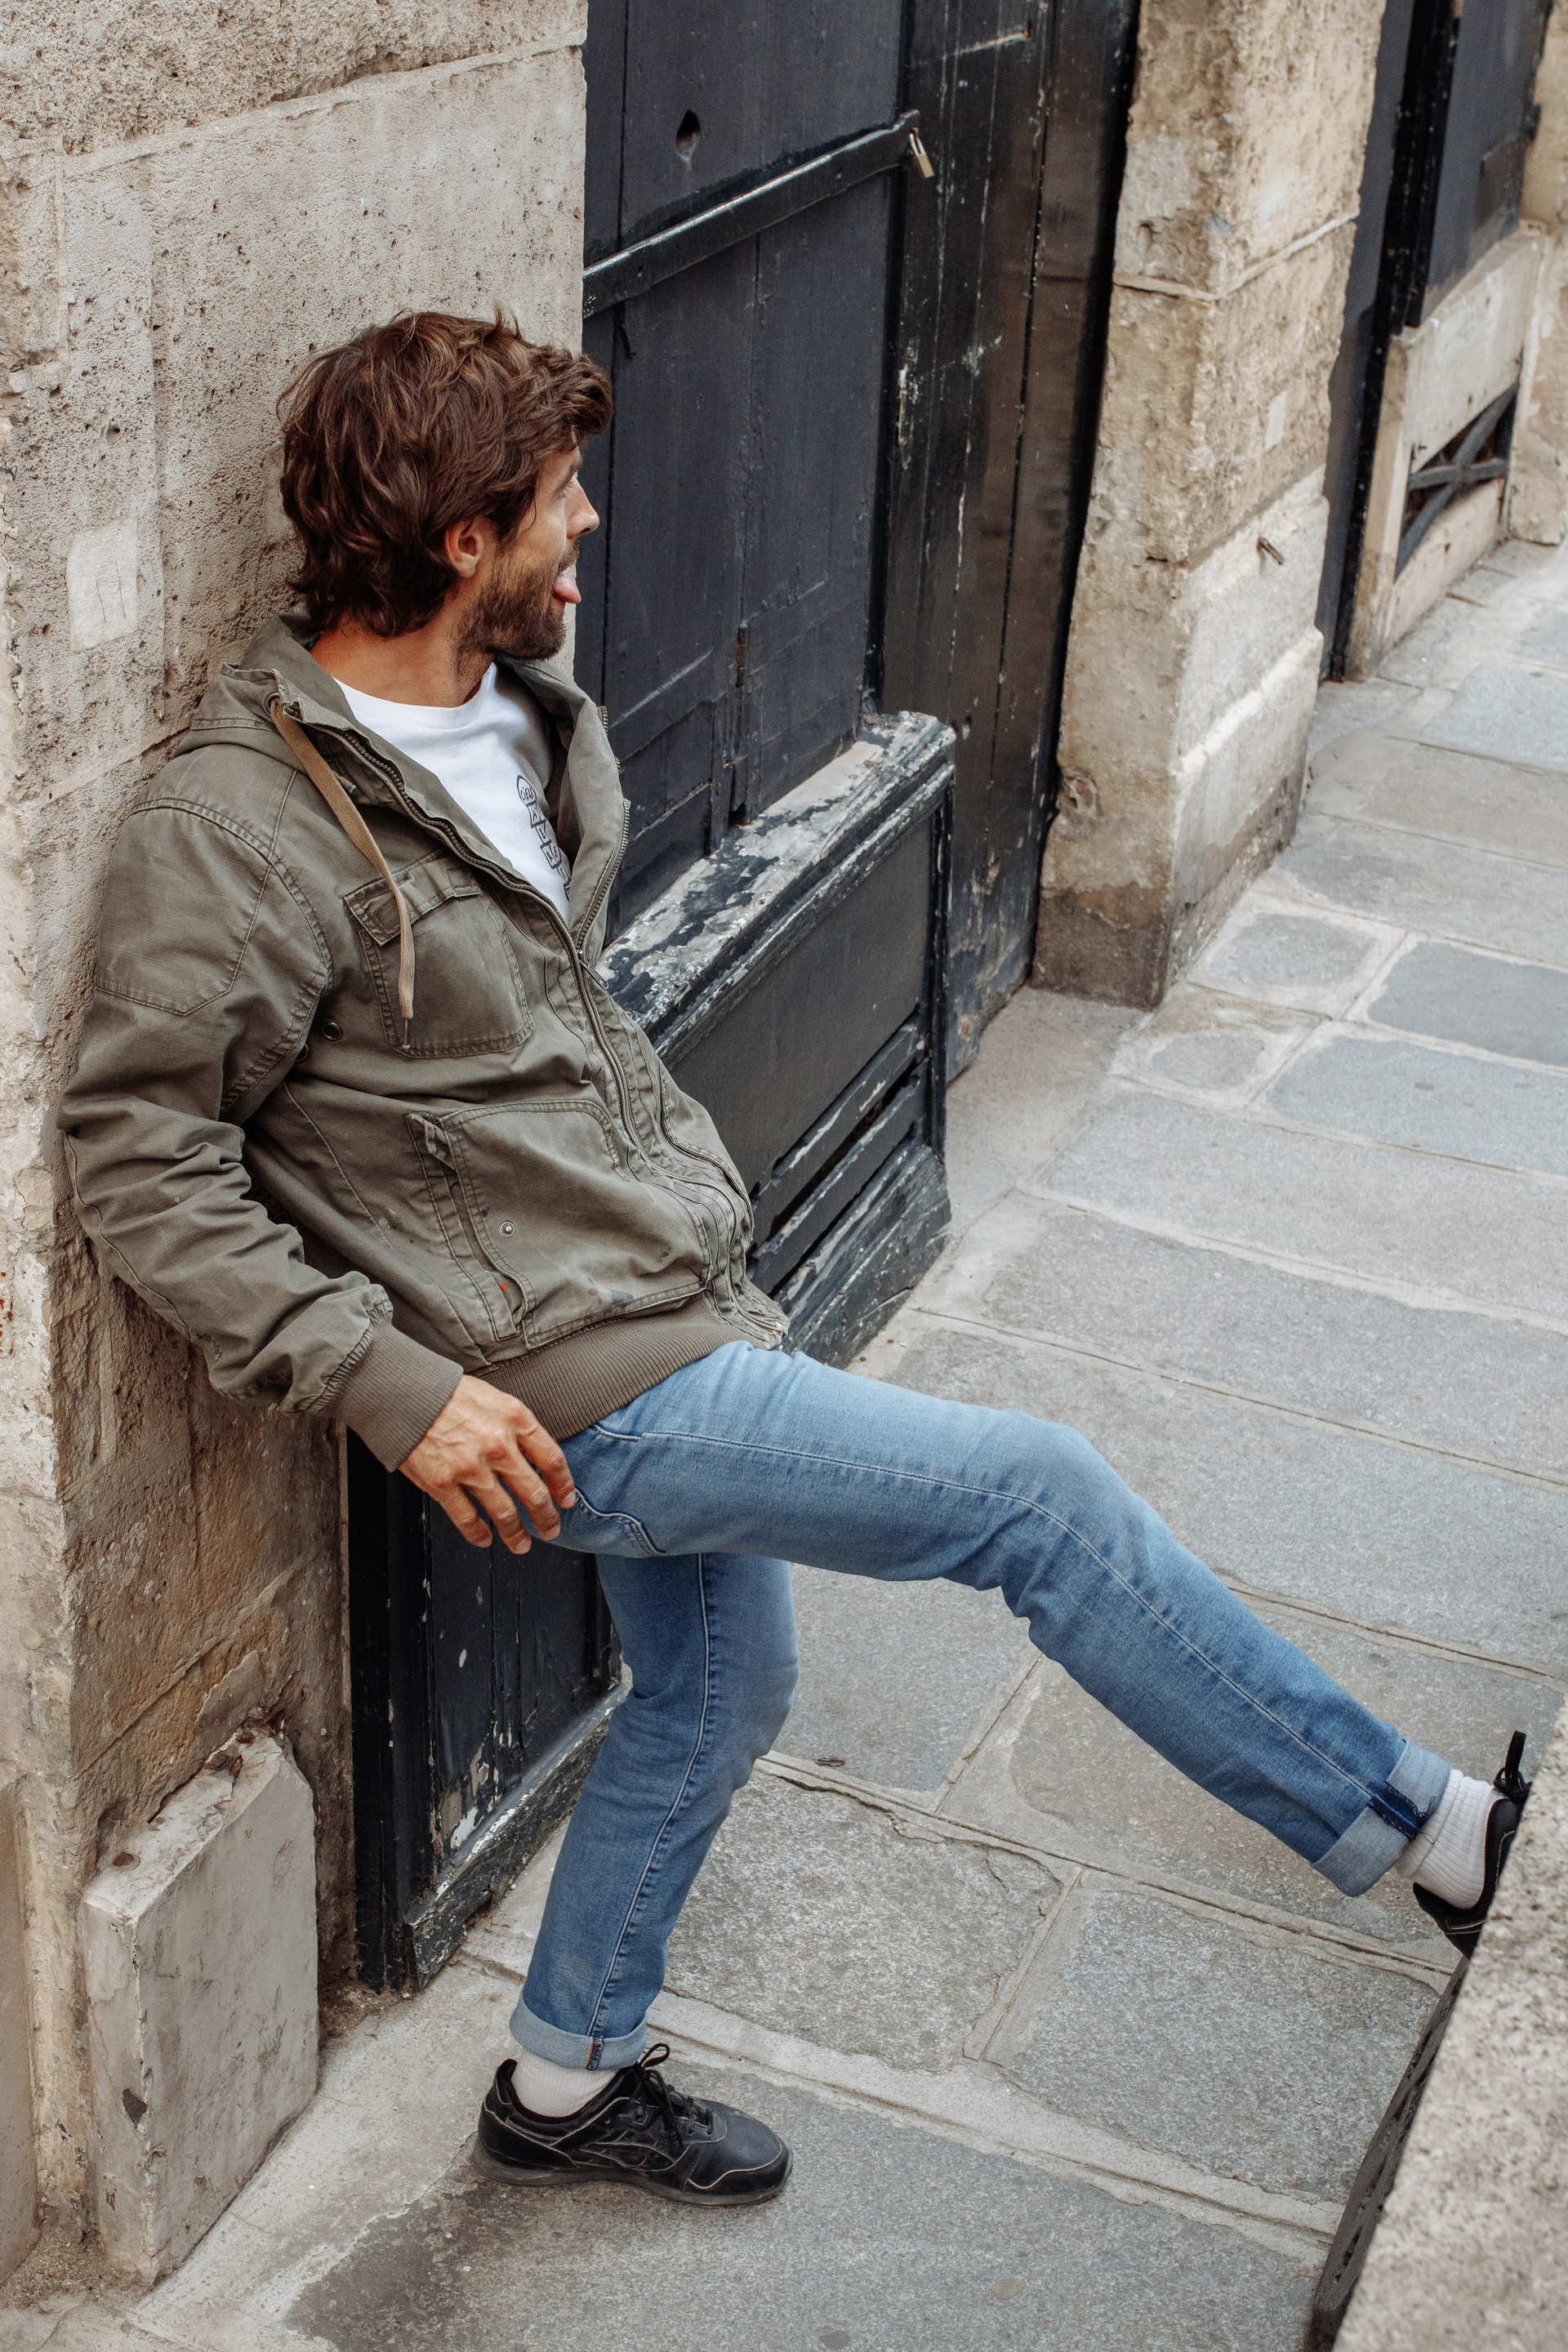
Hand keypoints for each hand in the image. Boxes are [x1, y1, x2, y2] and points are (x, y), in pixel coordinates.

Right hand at [399, 1375, 576, 1551]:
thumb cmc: (448, 1392)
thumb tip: (533, 1456)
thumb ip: (516, 1426)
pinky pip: (467, 1518)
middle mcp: (498, 1445)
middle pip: (534, 1493)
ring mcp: (471, 1467)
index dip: (563, 1485)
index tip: (566, 1500)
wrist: (405, 1392)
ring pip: (505, 1513)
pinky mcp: (443, 1483)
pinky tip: (485, 1538)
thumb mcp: (495, 1398)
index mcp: (515, 1419)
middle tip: (550, 1529)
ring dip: (516, 1534)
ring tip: (522, 1544)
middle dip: (546, 1517)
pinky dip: (478, 1534)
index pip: (552, 1460)